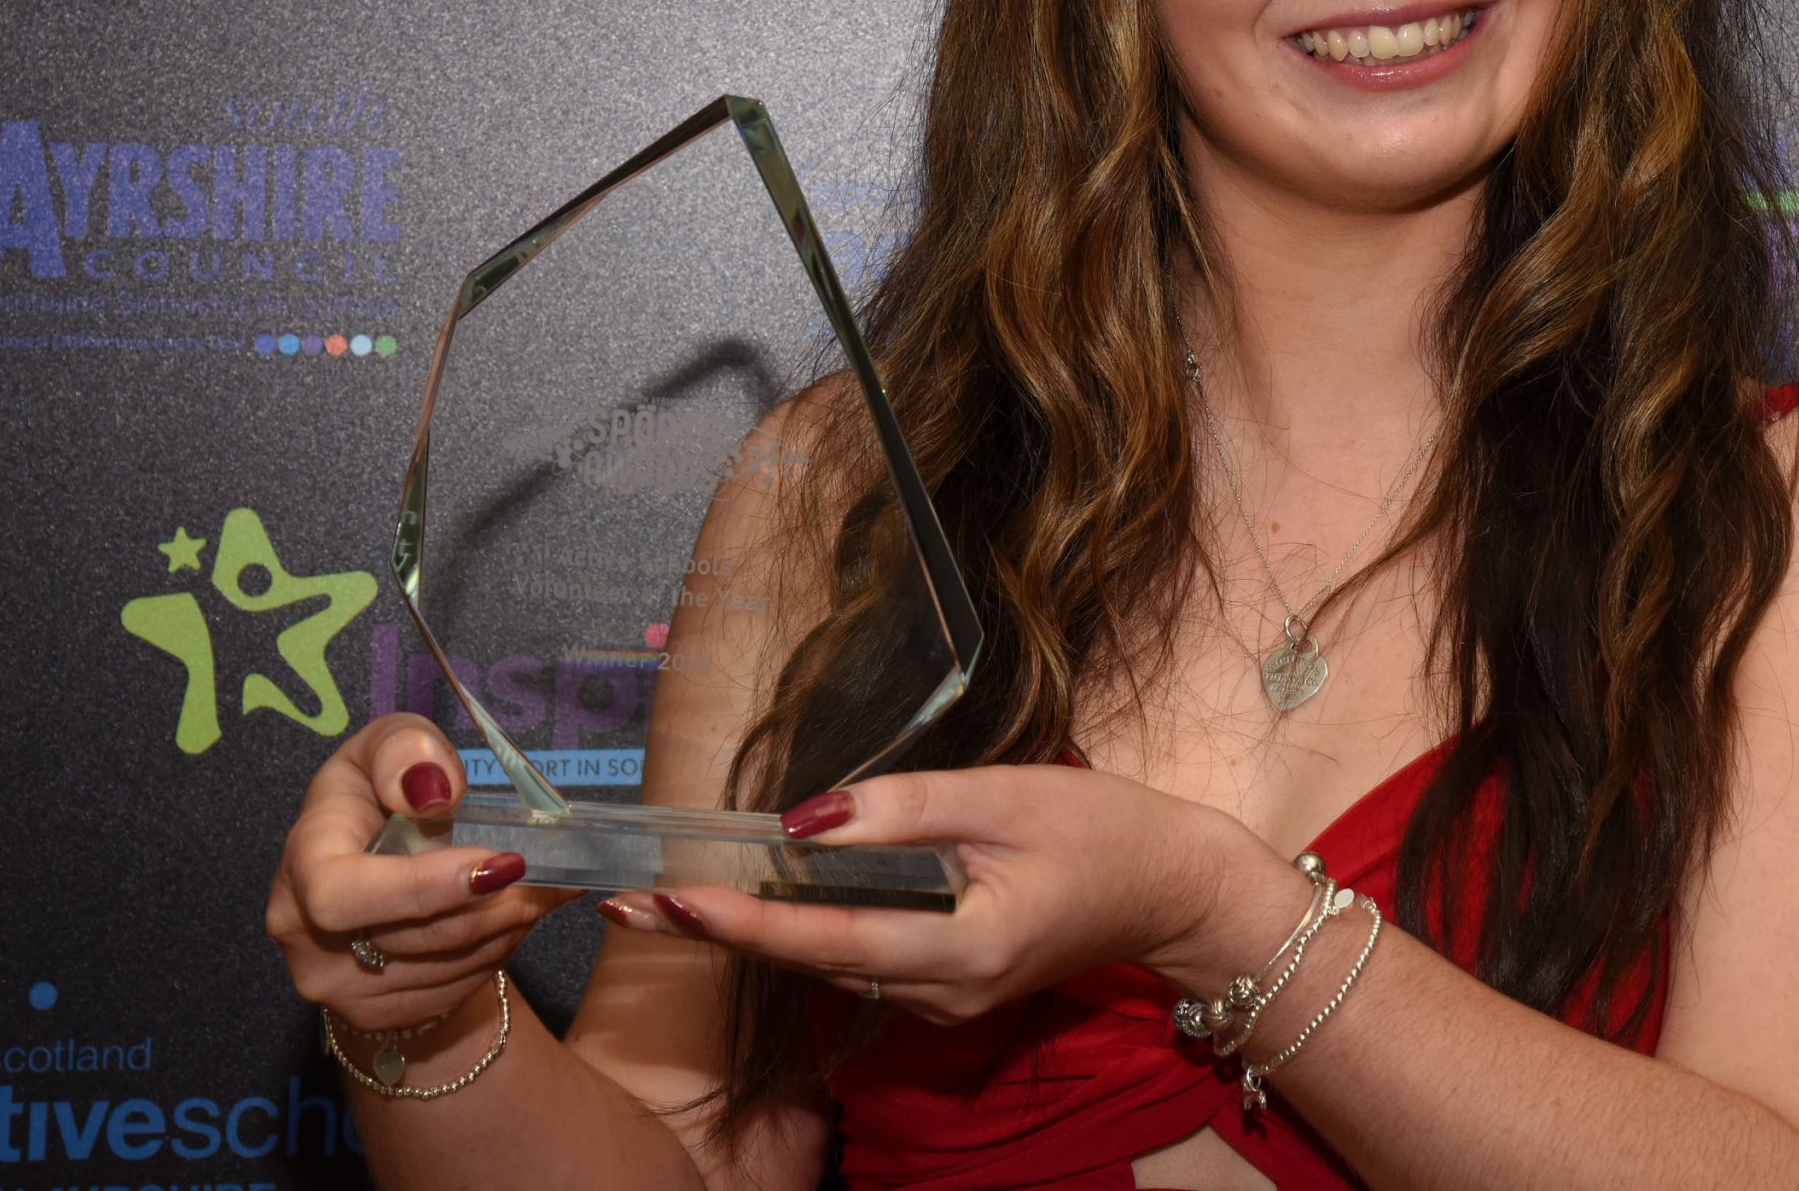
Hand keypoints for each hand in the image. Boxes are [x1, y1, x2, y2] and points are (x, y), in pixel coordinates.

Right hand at [265, 713, 579, 1034]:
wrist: (364, 862)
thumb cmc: (378, 792)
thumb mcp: (388, 745)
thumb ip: (405, 751)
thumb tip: (432, 793)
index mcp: (304, 862)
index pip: (344, 895)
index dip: (423, 887)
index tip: (500, 864)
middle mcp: (305, 934)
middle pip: (413, 938)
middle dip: (494, 908)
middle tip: (553, 875)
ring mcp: (336, 984)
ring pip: (441, 970)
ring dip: (507, 929)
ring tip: (543, 889)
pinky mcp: (373, 1013)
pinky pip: (452, 991)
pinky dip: (495, 952)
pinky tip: (512, 915)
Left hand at [614, 766, 1267, 1026]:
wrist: (1173, 887)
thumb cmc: (1103, 828)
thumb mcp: (1006, 795)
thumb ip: (905, 808)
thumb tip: (803, 822)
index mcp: (961, 953)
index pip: (829, 940)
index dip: (744, 923)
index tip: (670, 902)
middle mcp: (942, 997)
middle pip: (814, 961)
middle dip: (723, 931)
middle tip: (625, 902)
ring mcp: (944, 1003)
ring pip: (835, 962)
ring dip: (759, 930)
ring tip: (670, 898)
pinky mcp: (948, 989)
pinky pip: (865, 956)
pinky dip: (812, 927)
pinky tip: (765, 896)